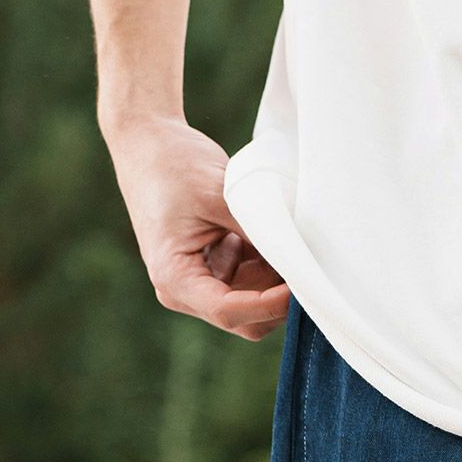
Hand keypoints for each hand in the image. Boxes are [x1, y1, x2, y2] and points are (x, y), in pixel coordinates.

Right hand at [101, 112, 289, 340]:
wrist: (150, 144)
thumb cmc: (175, 167)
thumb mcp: (220, 195)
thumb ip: (255, 230)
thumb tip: (298, 256)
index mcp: (174, 278)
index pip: (228, 311)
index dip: (269, 305)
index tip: (303, 286)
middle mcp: (183, 289)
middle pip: (242, 317)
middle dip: (277, 298)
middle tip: (312, 266)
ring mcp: (198, 278)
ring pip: (250, 298)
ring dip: (276, 278)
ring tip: (297, 241)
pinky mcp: (211, 263)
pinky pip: (248, 277)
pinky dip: (269, 262)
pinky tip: (281, 233)